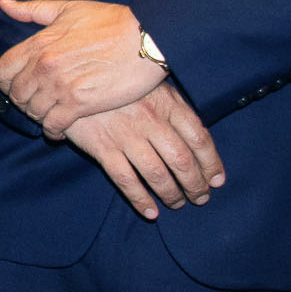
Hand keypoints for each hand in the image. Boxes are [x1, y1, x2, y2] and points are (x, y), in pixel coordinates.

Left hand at [0, 0, 167, 133]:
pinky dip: (52, 130)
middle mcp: (44, 66)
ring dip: (38, 115)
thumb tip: (4, 5)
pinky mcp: (81, 104)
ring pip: (32, 111)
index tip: (16, 84)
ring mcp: (61, 86)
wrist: (146, 38)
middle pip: (16, 94)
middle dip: (22, 100)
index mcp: (39, 43)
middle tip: (35, 102)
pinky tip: (58, 129)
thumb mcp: (68, 9)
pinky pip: (53, 125)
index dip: (6, 81)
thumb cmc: (111, 21)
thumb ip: (33, 10)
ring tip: (47, 114)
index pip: (2, 70)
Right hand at [61, 83, 224, 218]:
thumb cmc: (120, 85)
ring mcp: (125, 134)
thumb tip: (201, 142)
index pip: (199, 139)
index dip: (212, 164)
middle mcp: (150, 120)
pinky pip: (125, 179)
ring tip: (178, 203)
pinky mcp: (102, 146)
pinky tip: (151, 212)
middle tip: (201, 198)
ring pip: (157, 174)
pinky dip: (140, 199)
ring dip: (172, 194)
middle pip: (182, 161)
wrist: (73, 79)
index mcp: (167, 103)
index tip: (217, 180)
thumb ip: (176, 110)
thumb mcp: (153, 86)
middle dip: (195, 185)